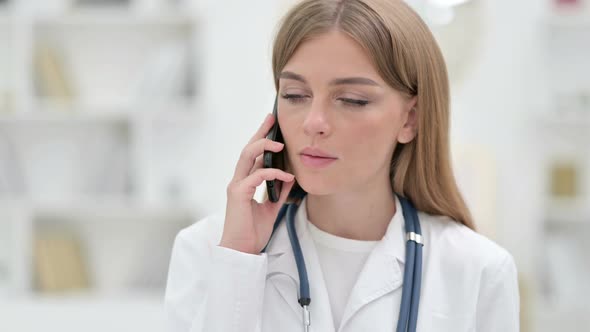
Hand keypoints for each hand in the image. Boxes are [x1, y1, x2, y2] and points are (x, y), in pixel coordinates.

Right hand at [219, 113, 295, 254]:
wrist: (242, 250)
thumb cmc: (252, 231)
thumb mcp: (271, 207)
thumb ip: (278, 191)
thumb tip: (290, 177)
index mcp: (245, 182)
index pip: (252, 155)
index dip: (260, 137)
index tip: (271, 123)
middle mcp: (238, 180)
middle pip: (248, 149)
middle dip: (260, 132)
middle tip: (272, 119)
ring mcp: (237, 186)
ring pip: (247, 156)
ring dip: (263, 146)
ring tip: (280, 144)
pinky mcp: (239, 194)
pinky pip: (256, 176)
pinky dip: (273, 173)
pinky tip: (286, 176)